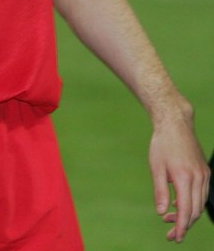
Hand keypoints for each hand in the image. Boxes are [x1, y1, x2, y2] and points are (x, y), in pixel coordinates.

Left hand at [148, 103, 209, 241]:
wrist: (175, 124)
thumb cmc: (162, 144)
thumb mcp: (156, 167)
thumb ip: (160, 191)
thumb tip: (161, 212)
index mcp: (185, 177)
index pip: (187, 210)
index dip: (182, 226)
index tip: (176, 238)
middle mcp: (199, 178)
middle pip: (195, 210)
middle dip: (184, 224)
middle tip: (170, 234)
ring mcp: (204, 175)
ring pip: (200, 204)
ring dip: (188, 215)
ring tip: (171, 220)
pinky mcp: (205, 172)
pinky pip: (202, 194)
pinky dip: (192, 203)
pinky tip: (179, 205)